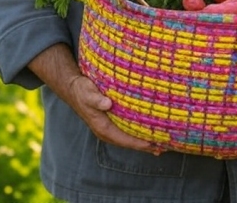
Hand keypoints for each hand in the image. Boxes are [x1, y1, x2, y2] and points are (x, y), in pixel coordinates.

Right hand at [28, 44, 162, 154]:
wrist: (74, 89)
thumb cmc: (82, 91)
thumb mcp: (87, 93)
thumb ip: (96, 99)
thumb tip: (107, 104)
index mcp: (102, 127)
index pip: (123, 139)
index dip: (137, 142)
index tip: (151, 144)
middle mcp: (106, 131)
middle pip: (128, 142)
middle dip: (144, 146)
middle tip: (162, 148)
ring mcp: (109, 127)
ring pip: (128, 138)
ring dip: (143, 141)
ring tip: (160, 145)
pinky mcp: (112, 122)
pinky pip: (127, 131)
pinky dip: (138, 133)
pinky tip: (148, 132)